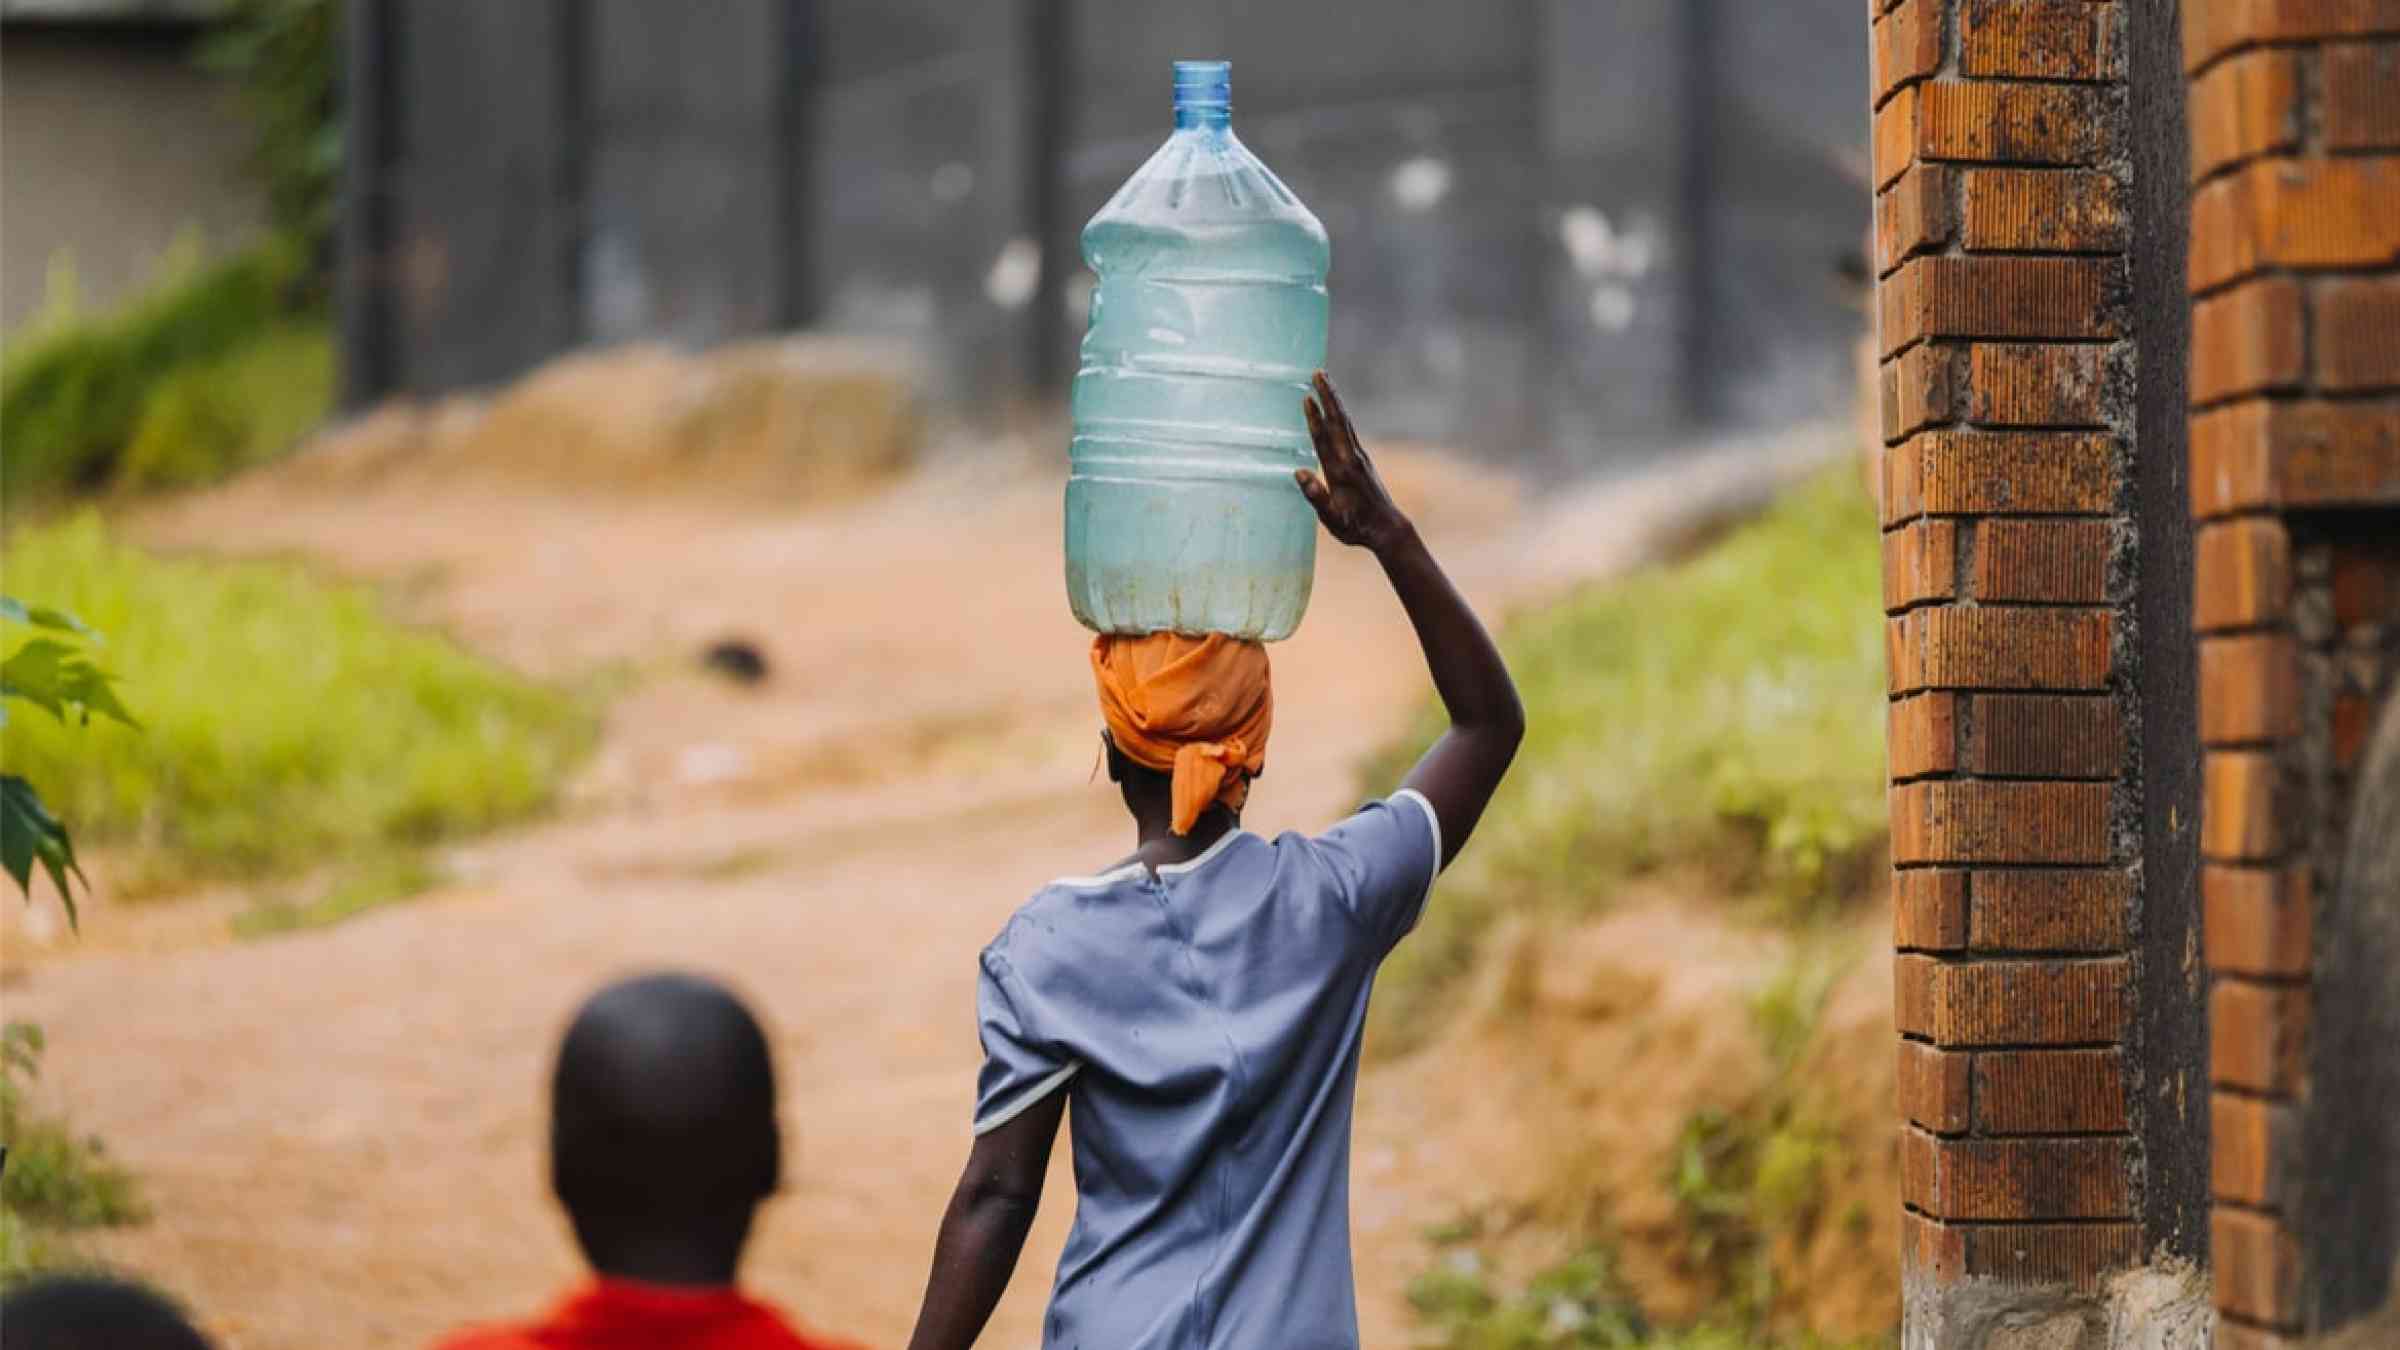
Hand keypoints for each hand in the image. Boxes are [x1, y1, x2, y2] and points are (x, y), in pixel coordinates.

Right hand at [1297, 371, 1410, 552]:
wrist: (1386, 529)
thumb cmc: (1356, 528)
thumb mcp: (1332, 519)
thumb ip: (1317, 497)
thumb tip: (1300, 473)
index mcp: (1340, 471)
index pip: (1324, 439)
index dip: (1315, 419)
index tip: (1308, 398)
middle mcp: (1351, 459)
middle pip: (1337, 421)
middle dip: (1327, 396)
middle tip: (1318, 373)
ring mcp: (1358, 457)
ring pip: (1344, 422)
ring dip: (1334, 400)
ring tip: (1324, 380)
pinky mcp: (1361, 460)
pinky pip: (1348, 430)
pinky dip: (1340, 414)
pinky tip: (1335, 408)